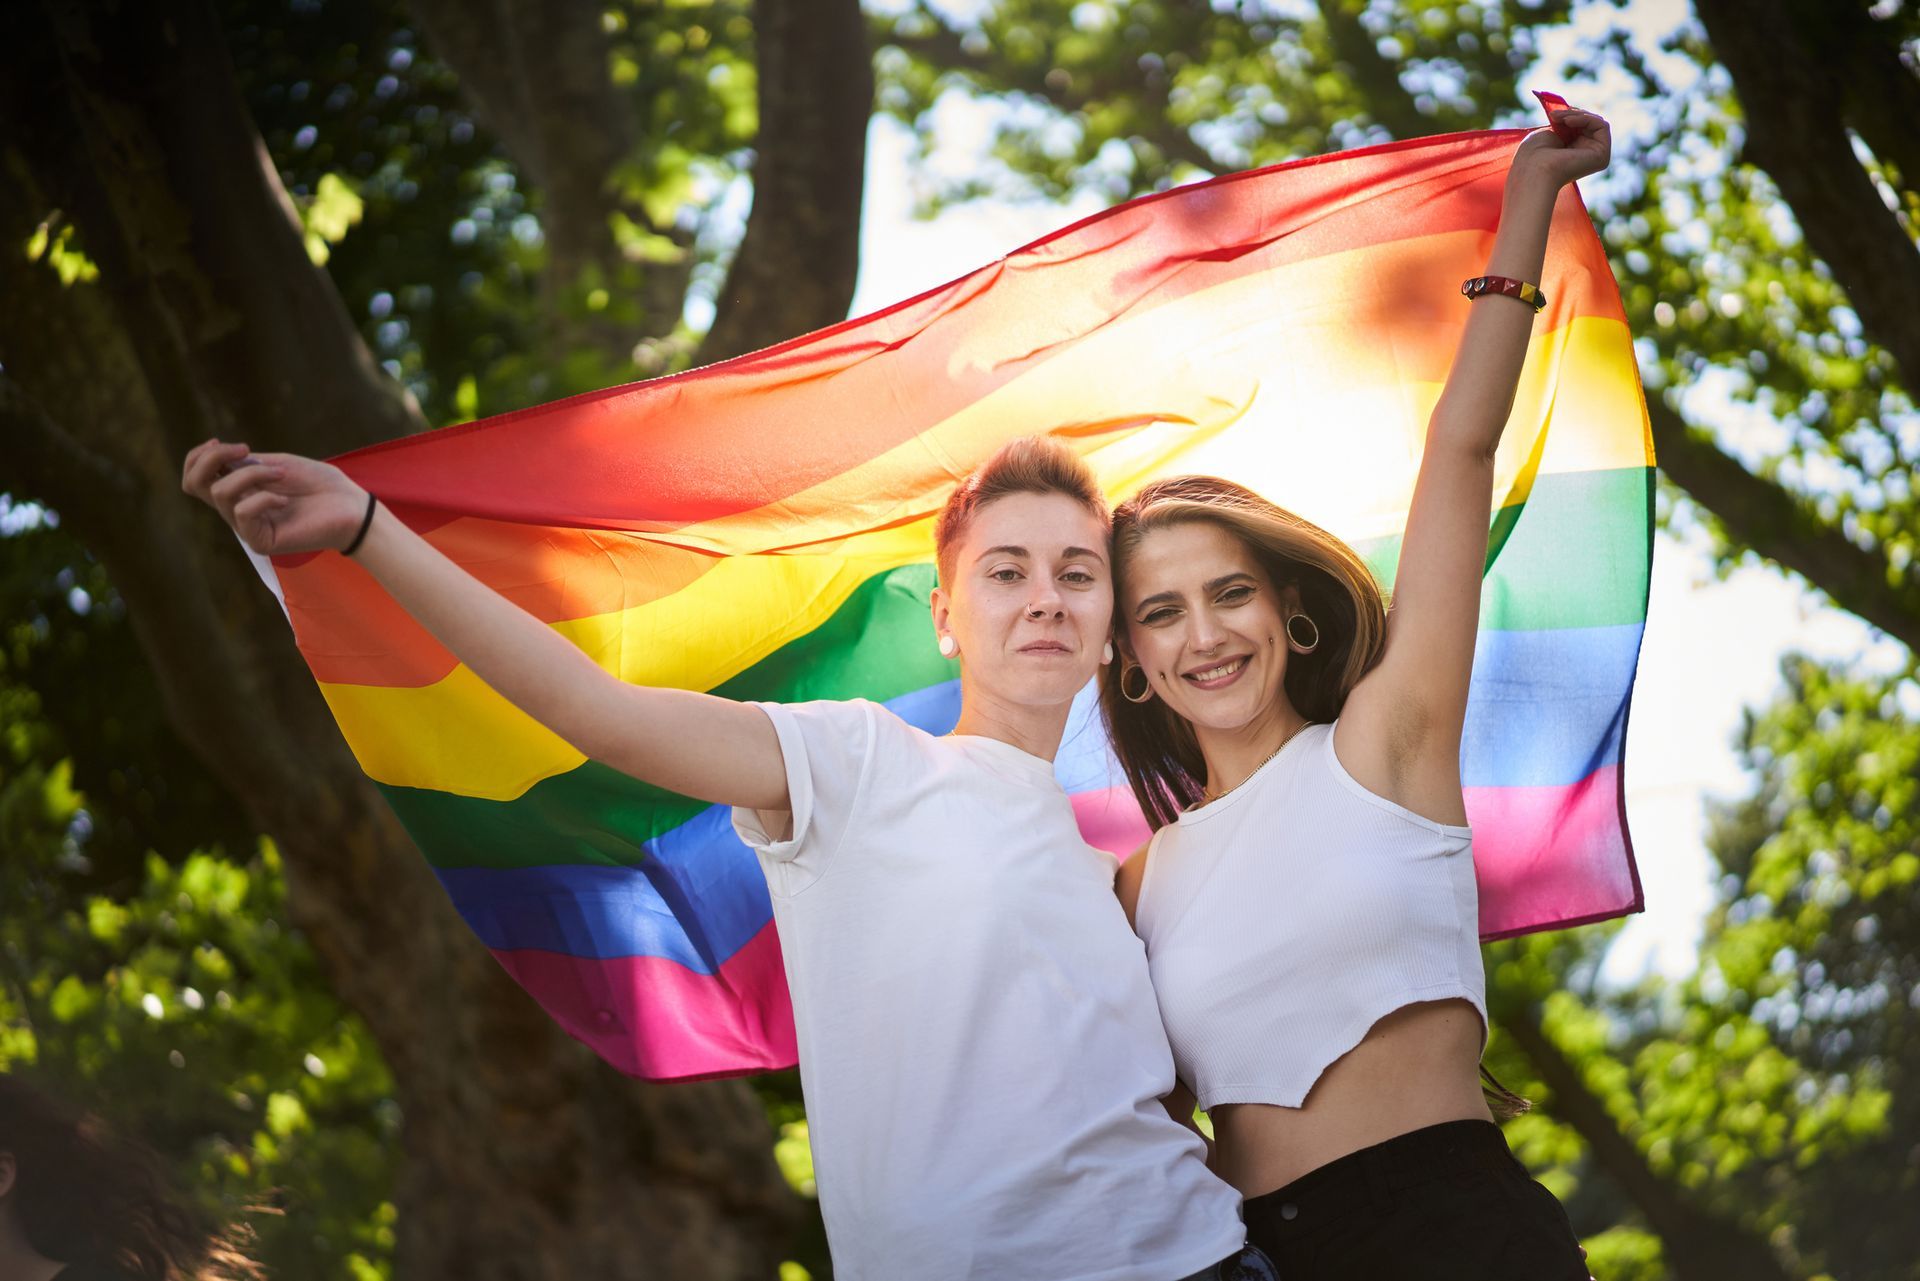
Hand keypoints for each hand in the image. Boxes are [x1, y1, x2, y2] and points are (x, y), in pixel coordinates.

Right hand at [181, 438, 367, 556]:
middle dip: (212, 458)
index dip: (198, 456)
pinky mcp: (260, 541)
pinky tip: (285, 499)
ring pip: (221, 493)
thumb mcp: (276, 463)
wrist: (351, 507)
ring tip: (282, 474)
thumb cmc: (319, 483)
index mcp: (238, 489)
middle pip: (193, 484)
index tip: (221, 441)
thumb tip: (215, 458)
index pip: (194, 477)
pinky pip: (242, 512)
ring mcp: (246, 526)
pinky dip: (263, 497)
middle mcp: (236, 508)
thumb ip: (243, 463)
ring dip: (253, 473)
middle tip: (246, 450)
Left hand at [1511, 107, 1610, 189]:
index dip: (1569, 116)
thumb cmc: (1534, 154)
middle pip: (1589, 124)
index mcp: (1571, 154)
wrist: (1534, 169)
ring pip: (1596, 123)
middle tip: (1554, 115)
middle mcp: (1585, 157)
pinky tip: (1569, 122)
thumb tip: (1574, 116)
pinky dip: (1586, 118)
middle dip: (1572, 114)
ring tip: (1561, 119)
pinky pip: (1602, 126)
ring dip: (1578, 115)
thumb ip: (1565, 125)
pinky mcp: (1602, 156)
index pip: (1579, 127)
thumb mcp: (1550, 132)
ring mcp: (1595, 158)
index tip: (1553, 114)